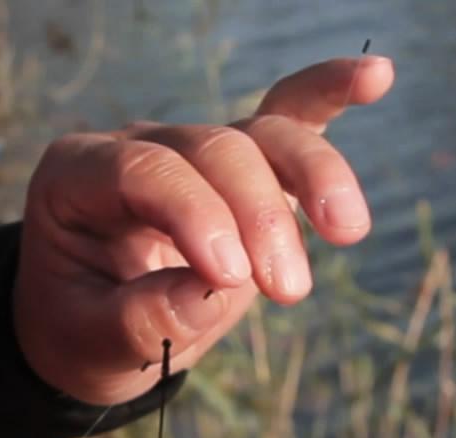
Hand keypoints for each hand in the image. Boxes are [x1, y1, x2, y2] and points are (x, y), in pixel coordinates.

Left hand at [13, 55, 395, 405]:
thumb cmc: (81, 330)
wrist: (93, 330)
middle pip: (214, 148)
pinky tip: (376, 77)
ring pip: (263, 132)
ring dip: (312, 177)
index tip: (233, 277)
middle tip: (289, 292)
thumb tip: (210, 292)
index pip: (146, 170)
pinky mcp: (243, 165)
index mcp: (78, 176)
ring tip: (348, 231)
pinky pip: (289, 116)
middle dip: (259, 215)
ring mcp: (193, 148)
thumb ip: (142, 318)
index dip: (197, 214)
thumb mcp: (91, 342)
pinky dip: (331, 94)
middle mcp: (139, 146)